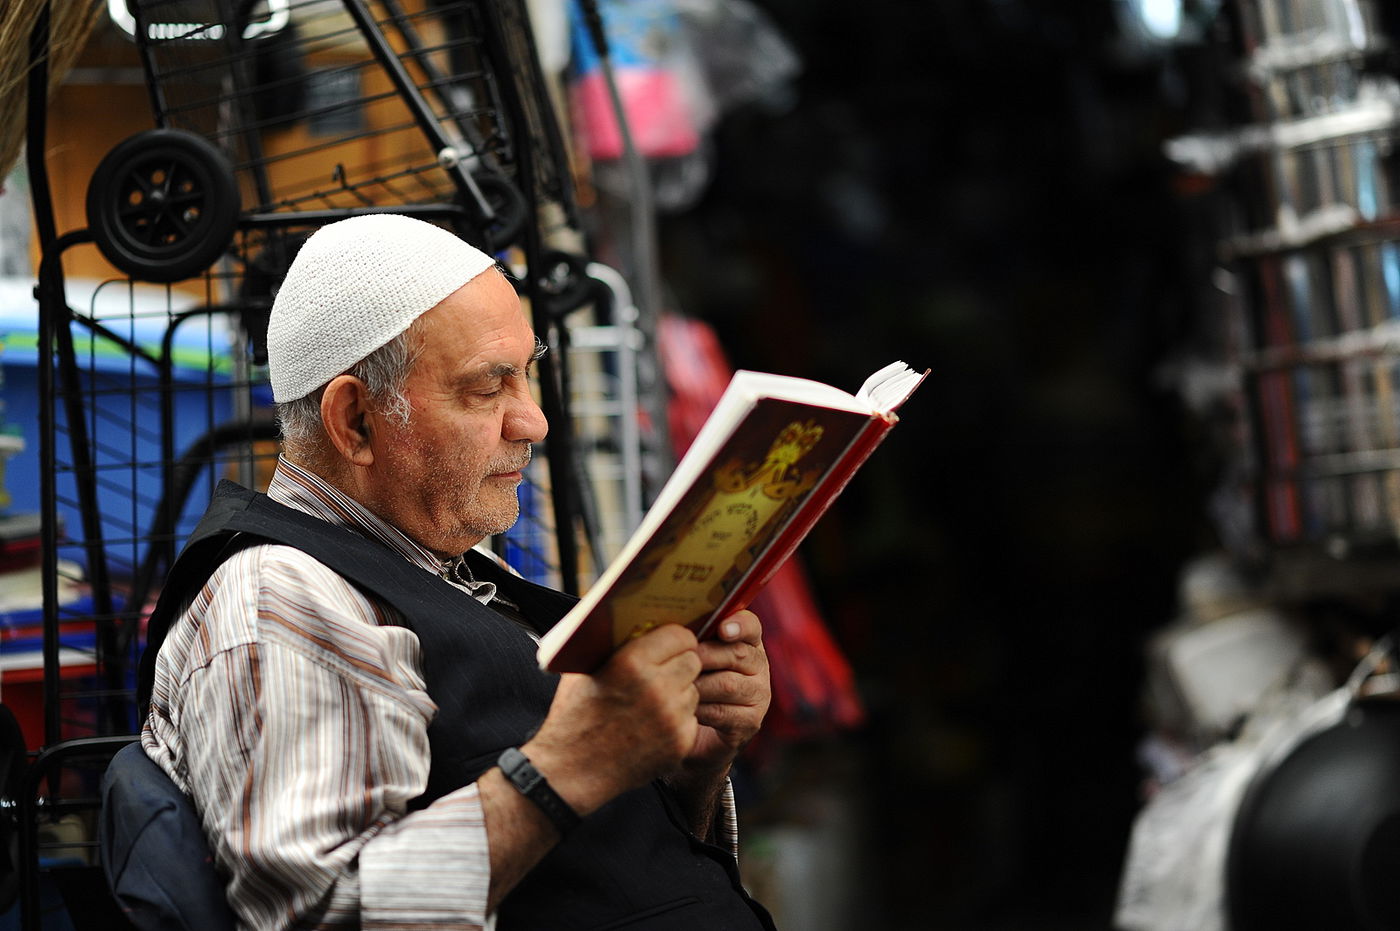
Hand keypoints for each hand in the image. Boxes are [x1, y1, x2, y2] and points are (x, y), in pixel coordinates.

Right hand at [524, 624, 701, 814]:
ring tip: (652, 701)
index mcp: (631, 663)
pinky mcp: (679, 743)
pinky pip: (691, 718)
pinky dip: (677, 720)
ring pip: (694, 690)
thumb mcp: (585, 669)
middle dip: (680, 662)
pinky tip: (653, 725)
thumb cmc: (574, 716)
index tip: (668, 644)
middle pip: (693, 661)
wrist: (570, 771)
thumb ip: (615, 645)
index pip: (680, 635)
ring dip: (679, 691)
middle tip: (663, 671)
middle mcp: (657, 688)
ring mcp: (671, 718)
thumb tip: (640, 622)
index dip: (674, 639)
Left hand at [686, 610, 770, 774]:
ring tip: (678, 688)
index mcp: (747, 643)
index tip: (722, 629)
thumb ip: (690, 641)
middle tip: (681, 661)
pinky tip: (685, 710)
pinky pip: (722, 712)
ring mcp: (759, 695)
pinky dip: (699, 710)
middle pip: (737, 654)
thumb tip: (671, 628)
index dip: (739, 624)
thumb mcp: (689, 659)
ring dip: (698, 686)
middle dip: (705, 656)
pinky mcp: (751, 722)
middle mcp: (759, 667)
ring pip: (728, 684)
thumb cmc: (688, 685)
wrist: (692, 735)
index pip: (751, 626)